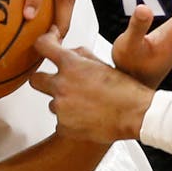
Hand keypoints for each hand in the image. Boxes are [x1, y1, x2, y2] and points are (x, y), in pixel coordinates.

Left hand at [31, 32, 153, 143]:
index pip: (43, 46)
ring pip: (52, 103)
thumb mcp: (102, 64)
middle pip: (35, 79)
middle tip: (57, 83)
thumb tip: (67, 53)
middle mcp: (62, 85)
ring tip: (86, 106)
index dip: (43, 44)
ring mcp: (61, 107)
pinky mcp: (64, 126)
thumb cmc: (124, 89)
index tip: (46, 45)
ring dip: (64, 103)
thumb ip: (80, 56)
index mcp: (71, 65)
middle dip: (42, 80)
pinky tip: (88, 118)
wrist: (136, 114)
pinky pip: (60, 122)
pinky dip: (71, 121)